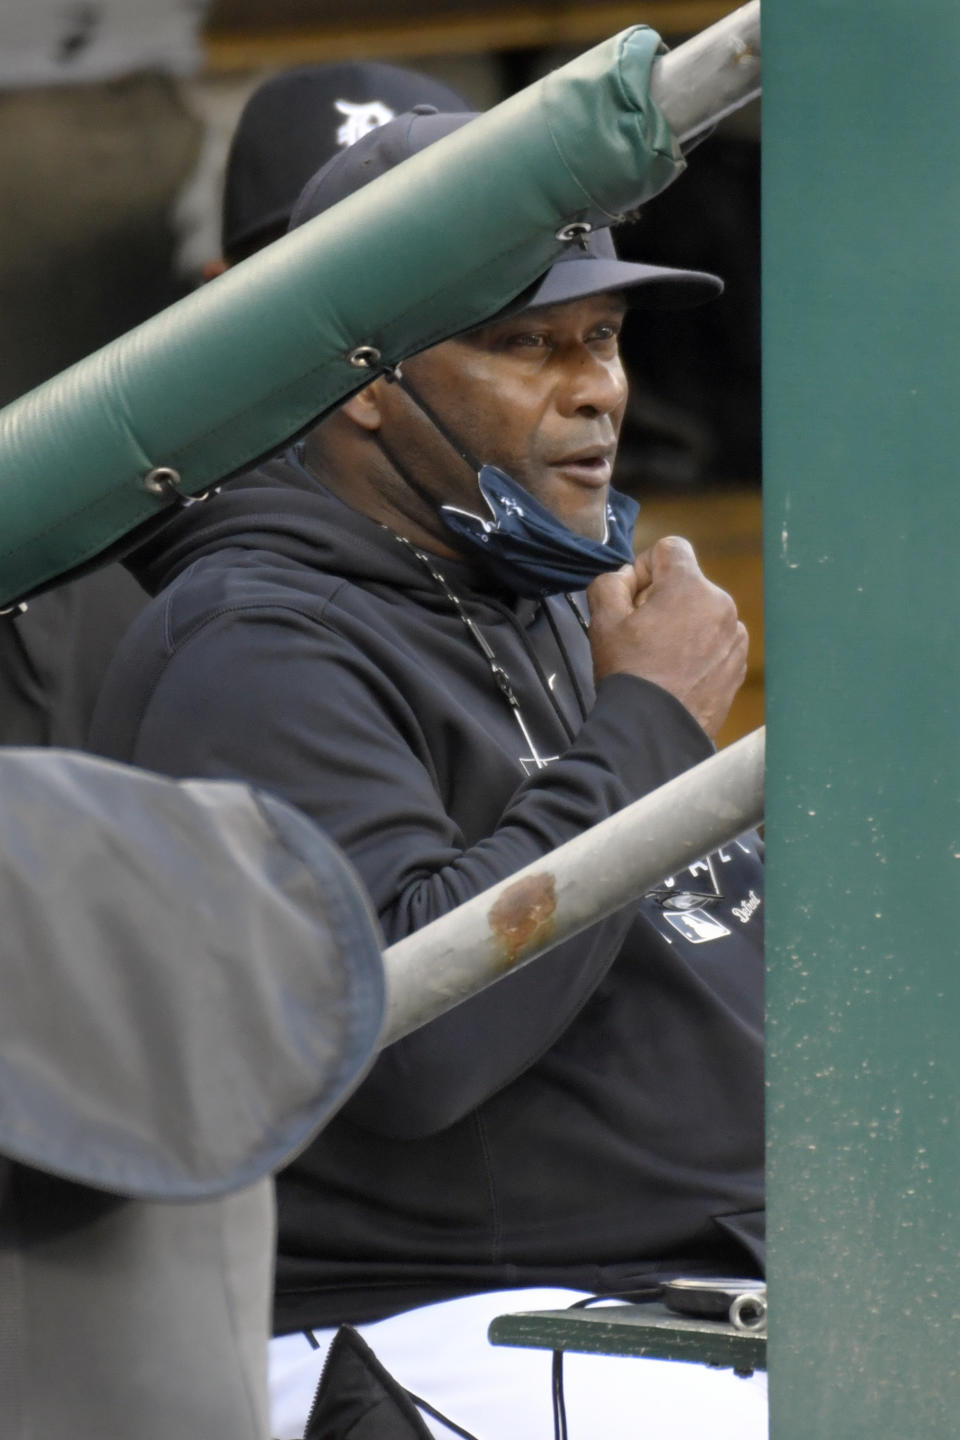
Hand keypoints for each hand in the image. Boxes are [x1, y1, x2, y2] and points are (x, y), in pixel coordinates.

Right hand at [586, 536, 747, 737]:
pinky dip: (697, 649)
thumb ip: (610, 583)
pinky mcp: (739, 663)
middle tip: (639, 633)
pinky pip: (715, 640)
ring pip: (701, 612)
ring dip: (681, 624)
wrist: (656, 730)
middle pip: (686, 583)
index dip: (645, 567)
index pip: (670, 548)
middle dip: (662, 599)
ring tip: (658, 657)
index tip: (633, 597)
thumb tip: (625, 579)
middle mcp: (721, 605)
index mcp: (690, 586)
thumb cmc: (630, 674)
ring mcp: (735, 636)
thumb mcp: (603, 620)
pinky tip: (675, 672)